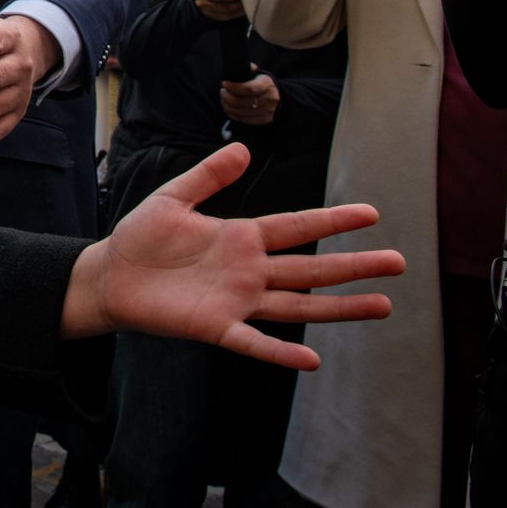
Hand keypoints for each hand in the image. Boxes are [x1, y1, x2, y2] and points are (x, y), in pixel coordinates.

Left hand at [62, 143, 402, 368]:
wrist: (109, 275)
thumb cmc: (140, 238)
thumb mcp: (174, 198)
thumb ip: (208, 176)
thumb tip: (243, 148)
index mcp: (241, 237)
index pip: (296, 226)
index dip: (332, 220)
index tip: (371, 213)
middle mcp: (249, 270)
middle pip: (311, 267)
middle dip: (354, 266)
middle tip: (397, 262)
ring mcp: (236, 301)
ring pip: (298, 305)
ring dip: (338, 308)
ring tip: (381, 306)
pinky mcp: (215, 326)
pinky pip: (253, 342)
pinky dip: (280, 351)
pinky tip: (311, 359)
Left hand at [220, 70, 279, 125]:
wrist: (279, 97)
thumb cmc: (264, 84)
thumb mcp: (260, 74)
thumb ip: (250, 70)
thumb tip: (245, 66)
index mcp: (267, 85)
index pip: (249, 88)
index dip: (234, 87)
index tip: (225, 84)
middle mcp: (270, 98)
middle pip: (243, 102)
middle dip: (228, 97)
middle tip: (222, 92)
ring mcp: (268, 111)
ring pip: (242, 112)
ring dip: (228, 106)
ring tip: (223, 99)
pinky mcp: (265, 119)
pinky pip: (244, 119)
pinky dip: (233, 114)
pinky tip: (228, 108)